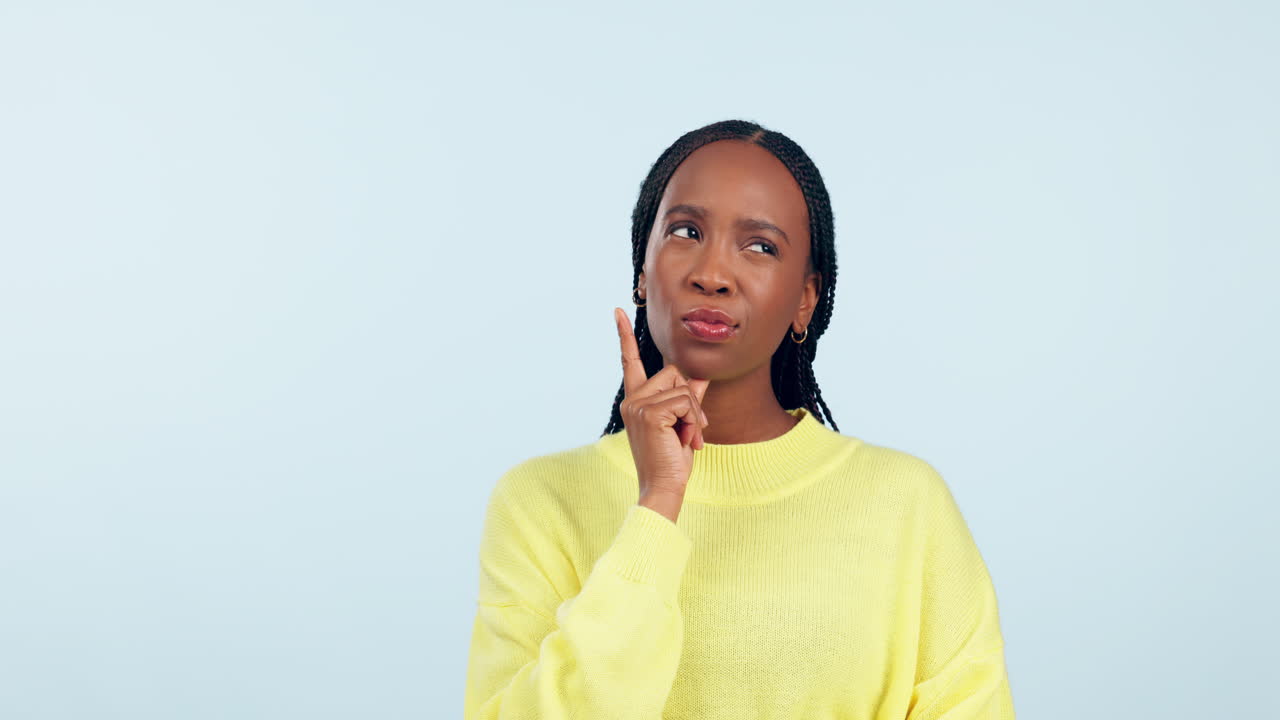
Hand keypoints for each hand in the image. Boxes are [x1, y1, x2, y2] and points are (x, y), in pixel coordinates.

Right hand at [614, 307, 710, 506]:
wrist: (664, 487)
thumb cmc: (672, 459)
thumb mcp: (683, 423)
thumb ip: (688, 398)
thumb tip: (700, 376)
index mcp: (635, 400)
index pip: (629, 362)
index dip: (625, 336)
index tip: (617, 310)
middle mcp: (632, 400)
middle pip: (673, 372)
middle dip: (691, 398)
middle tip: (690, 429)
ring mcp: (638, 405)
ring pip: (683, 387)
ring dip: (696, 414)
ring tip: (688, 438)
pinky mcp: (649, 413)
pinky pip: (686, 401)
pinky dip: (695, 420)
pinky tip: (686, 440)